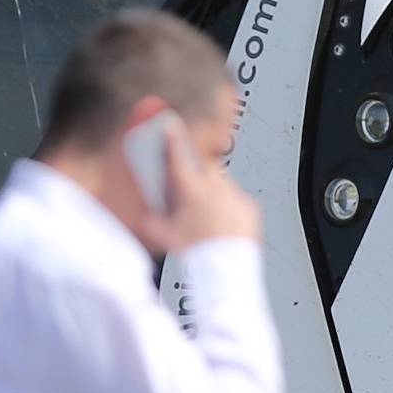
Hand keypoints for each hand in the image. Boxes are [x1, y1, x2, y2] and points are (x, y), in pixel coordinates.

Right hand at [146, 119, 262, 252]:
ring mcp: (234, 196)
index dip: (172, 138)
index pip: (178, 157)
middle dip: (196, 170)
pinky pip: (237, 198)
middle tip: (191, 185)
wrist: (228, 268)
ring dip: (213, 191)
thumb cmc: (198, 253)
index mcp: (192, 193)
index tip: (170, 124)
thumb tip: (143, 215)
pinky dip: (229, 205)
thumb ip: (152, 222)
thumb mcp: (167, 237)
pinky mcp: (249, 206)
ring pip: (221, 182)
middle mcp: (215, 189)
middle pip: (204, 166)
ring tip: (207, 213)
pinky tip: (222, 220)